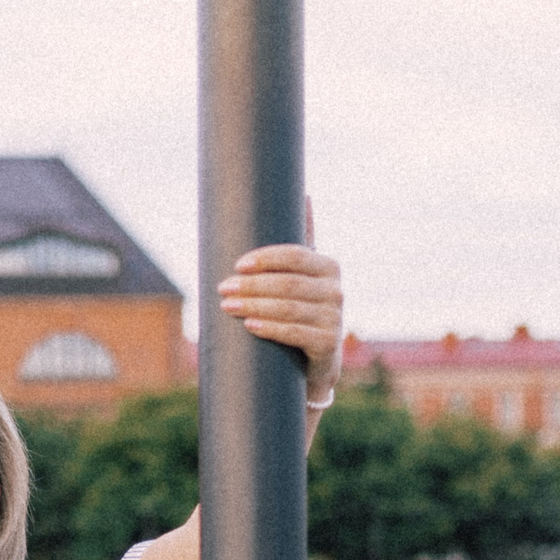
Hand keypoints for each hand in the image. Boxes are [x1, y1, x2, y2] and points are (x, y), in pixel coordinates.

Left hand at [218, 242, 342, 401]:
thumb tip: (307, 195)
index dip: (266, 258)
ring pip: (289, 308)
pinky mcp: (329, 345)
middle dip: (252, 285)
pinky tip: (250, 326)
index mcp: (329, 267)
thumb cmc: (300, 313)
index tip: (238, 265)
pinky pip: (296, 333)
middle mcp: (336, 291)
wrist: (314, 364)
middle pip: (288, 283)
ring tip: (227, 306)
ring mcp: (335, 318)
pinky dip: (271, 328)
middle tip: (223, 288)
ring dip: (254, 306)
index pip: (296, 255)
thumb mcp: (302, 278)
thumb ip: (301, 246)